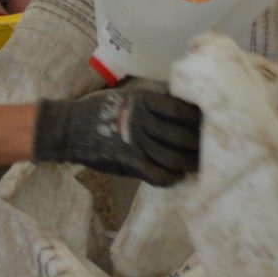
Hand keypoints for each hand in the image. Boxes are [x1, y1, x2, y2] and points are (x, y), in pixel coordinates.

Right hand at [33, 88, 201, 183]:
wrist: (69, 128)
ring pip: (175, 157)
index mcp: (145, 101)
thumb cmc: (99, 111)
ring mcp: (137, 143)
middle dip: (199, 144)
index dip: (198, 119)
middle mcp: (144, 121)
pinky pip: (159, 175)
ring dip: (189, 163)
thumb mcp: (126, 98)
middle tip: (208, 149)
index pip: (182, 110)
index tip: (206, 124)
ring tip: (197, 166)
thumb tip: (178, 106)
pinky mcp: (129, 162)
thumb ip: (151, 104)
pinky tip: (176, 176)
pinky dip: (171, 178)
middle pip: (183, 135)